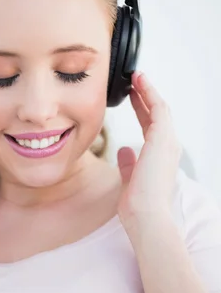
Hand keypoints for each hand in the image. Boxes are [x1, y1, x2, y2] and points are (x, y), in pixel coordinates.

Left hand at [116, 71, 182, 224]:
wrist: (146, 215)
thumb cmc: (138, 205)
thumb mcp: (130, 179)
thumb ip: (129, 164)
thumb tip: (124, 150)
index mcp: (160, 158)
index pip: (151, 128)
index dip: (142, 111)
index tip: (133, 98)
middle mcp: (168, 148)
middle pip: (158, 115)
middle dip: (146, 97)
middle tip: (135, 81)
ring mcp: (168, 142)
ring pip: (160, 109)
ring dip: (148, 91)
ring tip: (136, 76)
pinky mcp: (163, 139)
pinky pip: (158, 109)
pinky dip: (150, 94)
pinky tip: (140, 83)